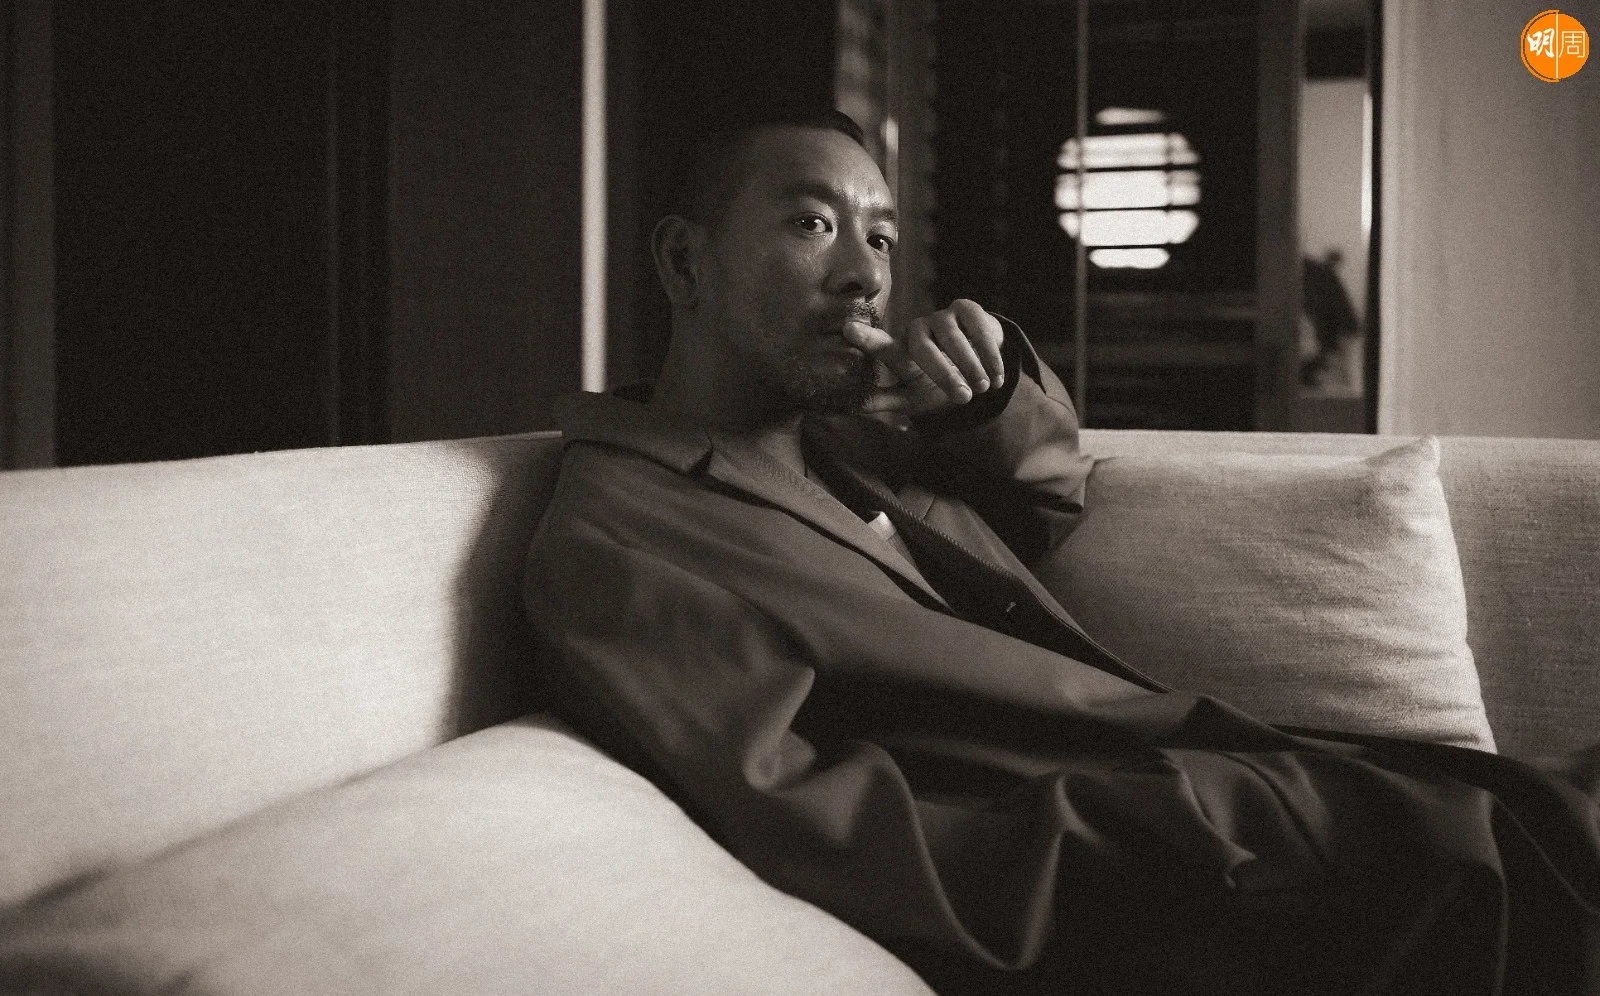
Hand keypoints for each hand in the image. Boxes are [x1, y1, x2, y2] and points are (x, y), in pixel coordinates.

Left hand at [843, 299, 1005, 417]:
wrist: (976, 367)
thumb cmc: (936, 383)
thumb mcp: (912, 397)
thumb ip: (884, 400)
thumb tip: (851, 406)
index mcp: (900, 352)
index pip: (881, 346)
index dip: (866, 338)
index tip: (848, 330)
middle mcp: (916, 330)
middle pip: (923, 348)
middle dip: (944, 375)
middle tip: (964, 397)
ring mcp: (941, 317)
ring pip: (952, 338)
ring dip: (970, 366)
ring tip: (983, 388)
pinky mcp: (966, 309)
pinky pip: (977, 329)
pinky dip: (988, 354)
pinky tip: (996, 374)